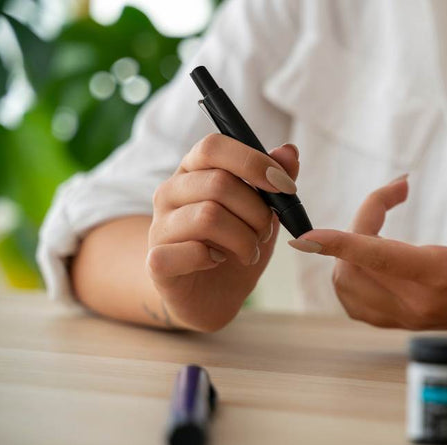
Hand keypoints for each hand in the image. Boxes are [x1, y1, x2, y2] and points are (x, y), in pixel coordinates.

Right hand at [147, 135, 299, 330]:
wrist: (210, 296)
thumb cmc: (234, 246)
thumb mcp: (262, 211)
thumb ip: (274, 180)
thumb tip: (289, 151)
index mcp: (194, 171)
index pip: (214, 146)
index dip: (253, 162)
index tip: (285, 186)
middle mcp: (170, 192)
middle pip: (218, 183)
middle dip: (257, 212)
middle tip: (265, 232)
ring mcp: (159, 226)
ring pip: (208, 216)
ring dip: (244, 239)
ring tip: (249, 252)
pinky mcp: (156, 261)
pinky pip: (190, 251)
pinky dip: (214, 259)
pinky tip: (217, 262)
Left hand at [288, 176, 446, 329]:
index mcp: (441, 277)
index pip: (377, 258)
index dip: (339, 243)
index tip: (306, 235)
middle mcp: (418, 304)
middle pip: (353, 266)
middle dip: (357, 225)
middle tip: (395, 195)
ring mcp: (409, 318)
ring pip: (348, 288)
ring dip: (349, 252)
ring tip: (384, 221)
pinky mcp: (406, 322)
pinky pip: (357, 305)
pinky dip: (351, 275)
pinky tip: (374, 252)